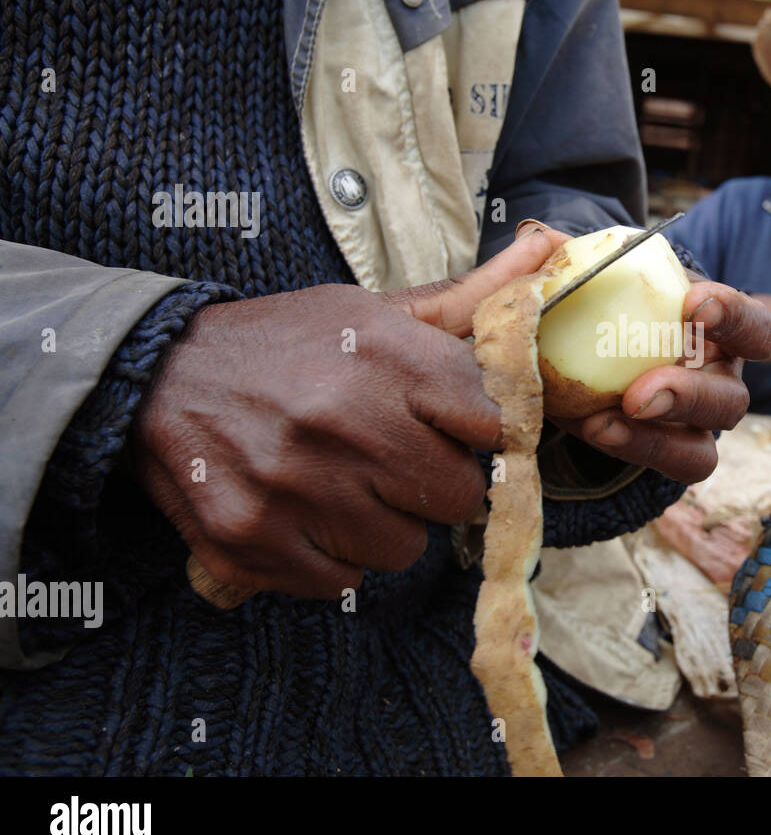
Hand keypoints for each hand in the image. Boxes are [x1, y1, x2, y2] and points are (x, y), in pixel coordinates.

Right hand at [130, 231, 559, 597]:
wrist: (159, 375)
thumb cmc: (285, 344)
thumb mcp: (370, 310)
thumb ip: (465, 300)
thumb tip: (547, 254)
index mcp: (385, 355)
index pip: (493, 424)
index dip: (479, 433)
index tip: (454, 429)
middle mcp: (344, 421)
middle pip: (457, 496)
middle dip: (434, 482)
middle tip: (393, 459)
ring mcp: (295, 486)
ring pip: (404, 547)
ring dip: (384, 524)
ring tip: (343, 483)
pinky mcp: (252, 539)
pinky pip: (343, 581)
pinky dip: (331, 557)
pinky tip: (305, 513)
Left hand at [521, 223, 770, 484]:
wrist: (585, 354)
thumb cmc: (606, 305)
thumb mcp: (601, 278)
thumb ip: (576, 260)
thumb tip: (544, 242)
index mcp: (720, 332)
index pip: (753, 326)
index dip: (733, 316)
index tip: (693, 304)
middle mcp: (718, 382)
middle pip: (731, 399)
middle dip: (689, 396)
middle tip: (640, 393)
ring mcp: (694, 428)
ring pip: (702, 450)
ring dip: (657, 437)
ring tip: (606, 422)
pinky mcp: (666, 455)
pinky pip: (663, 465)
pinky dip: (632, 450)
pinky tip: (594, 428)